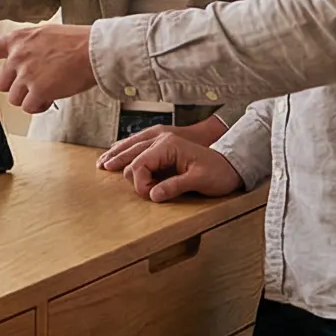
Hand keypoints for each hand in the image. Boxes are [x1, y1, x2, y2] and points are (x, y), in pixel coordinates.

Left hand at [0, 23, 96, 113]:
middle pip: (2, 83)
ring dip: (31, 97)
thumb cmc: (76, 42)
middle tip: (38, 82)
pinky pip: (30, 107)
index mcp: (17, 40)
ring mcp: (25, 73)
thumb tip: (22, 65)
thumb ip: (28, 48)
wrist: (95, 49)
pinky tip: (54, 94)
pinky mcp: (37, 89)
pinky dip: (40, 105)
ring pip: (15, 98)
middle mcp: (17, 56)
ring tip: (51, 85)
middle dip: (17, 87)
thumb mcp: (44, 36)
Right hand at [118, 134, 243, 202]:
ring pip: (131, 145)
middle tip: (123, 186)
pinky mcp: (163, 144)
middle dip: (123, 169)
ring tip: (103, 165)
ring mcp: (161, 139)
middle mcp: (161, 139)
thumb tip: (153, 195)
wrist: (232, 160)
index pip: (140, 164)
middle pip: (132, 154)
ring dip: (117, 155)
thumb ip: (175, 186)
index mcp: (168, 145)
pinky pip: (138, 144)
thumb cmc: (218, 171)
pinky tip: (116, 154)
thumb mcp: (200, 180)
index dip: (139, 182)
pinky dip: (125, 150)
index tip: (147, 195)